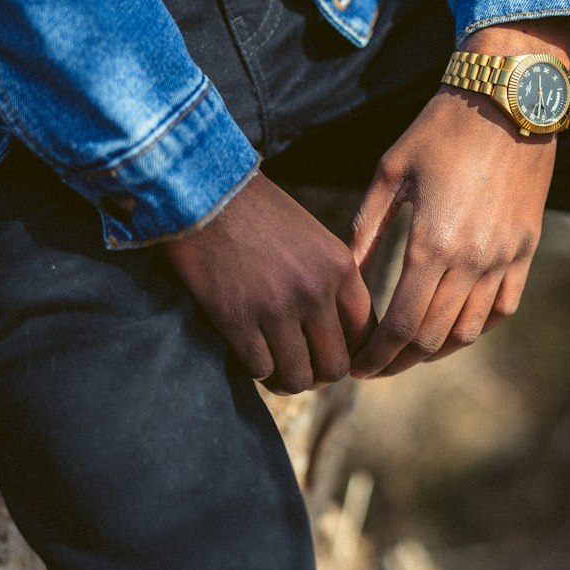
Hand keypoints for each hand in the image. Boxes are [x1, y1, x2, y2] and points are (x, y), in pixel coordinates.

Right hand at [163, 171, 374, 392]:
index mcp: (340, 267)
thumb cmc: (257, 213)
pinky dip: (255, 368)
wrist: (204, 191)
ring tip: (275, 369)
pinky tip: (248, 351)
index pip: (365, 332)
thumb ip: (331, 280)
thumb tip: (339, 331)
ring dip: (286, 379)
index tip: (333, 353)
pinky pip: (259, 369)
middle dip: (320, 374)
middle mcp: (315, 290)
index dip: (351, 352)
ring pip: (297, 376)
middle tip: (303, 367)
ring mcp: (276, 307)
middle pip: (335, 365)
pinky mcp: (236, 319)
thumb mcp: (313, 238)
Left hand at [348, 19, 568, 377]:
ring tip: (412, 350)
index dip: (377, 354)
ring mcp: (505, 257)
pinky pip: (504, 307)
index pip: (401, 324)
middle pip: (433, 336)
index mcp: (432, 243)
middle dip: (400, 359)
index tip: (359, 368)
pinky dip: (478, 325)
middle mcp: (472, 260)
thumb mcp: (391, 172)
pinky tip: (456, 326)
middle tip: (378, 364)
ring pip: (470, 329)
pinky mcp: (527, 249)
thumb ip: (366, 229)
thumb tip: (344, 274)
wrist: (507, 100)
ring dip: (438, 348)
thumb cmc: (440, 129)